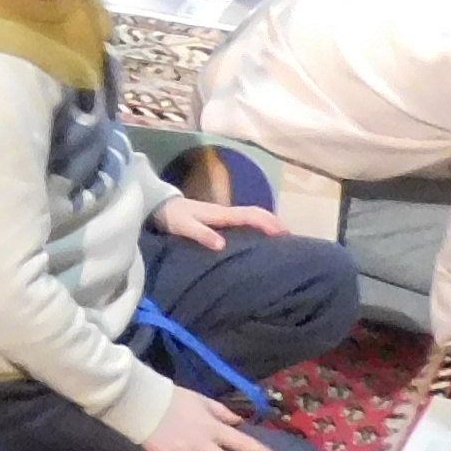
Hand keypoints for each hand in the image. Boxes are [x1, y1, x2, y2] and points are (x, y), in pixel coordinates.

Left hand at [153, 190, 283, 251]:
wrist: (159, 205)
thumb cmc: (172, 216)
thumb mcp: (183, 226)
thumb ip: (201, 234)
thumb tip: (223, 245)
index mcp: (221, 214)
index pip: (250, 215)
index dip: (268, 223)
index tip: (284, 234)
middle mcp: (225, 212)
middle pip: (256, 213)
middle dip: (274, 222)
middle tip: (290, 237)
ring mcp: (223, 215)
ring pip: (251, 216)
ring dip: (267, 223)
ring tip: (281, 238)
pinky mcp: (219, 219)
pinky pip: (243, 221)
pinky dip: (256, 226)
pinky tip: (259, 238)